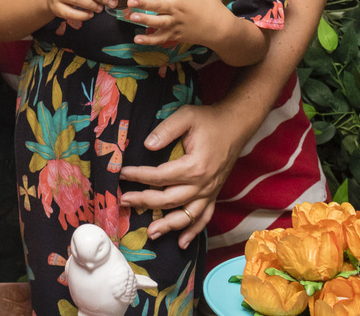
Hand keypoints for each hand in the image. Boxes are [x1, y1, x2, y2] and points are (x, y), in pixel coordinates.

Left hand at [119, 102, 243, 247]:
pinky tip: (182, 243)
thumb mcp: (186, 117)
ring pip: (186, 216)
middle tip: (124, 201)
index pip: (160, 176)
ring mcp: (209, 192)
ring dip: (168, 226)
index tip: (123, 174)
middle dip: (144, 201)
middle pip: (169, 200)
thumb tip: (147, 145)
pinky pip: (204, 218)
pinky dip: (193, 231)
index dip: (139, 176)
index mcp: (194, 166)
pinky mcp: (213, 194)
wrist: (236, 126)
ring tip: (150, 233)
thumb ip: (166, 130)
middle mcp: (203, 185)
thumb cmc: (210, 120)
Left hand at [125, 0, 224, 47]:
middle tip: (129, 1)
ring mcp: (175, 23)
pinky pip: (160, 38)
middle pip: (156, 5)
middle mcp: (175, 9)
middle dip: (143, 3)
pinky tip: (137, 39)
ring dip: (144, 20)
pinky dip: (149, 40)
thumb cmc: (210, 4)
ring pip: (157, 22)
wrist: (220, 28)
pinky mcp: (175, 34)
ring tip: (131, 17)